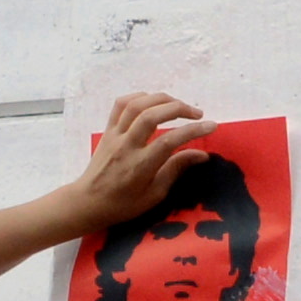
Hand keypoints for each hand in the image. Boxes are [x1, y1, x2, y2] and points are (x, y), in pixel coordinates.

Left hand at [57, 92, 209, 233]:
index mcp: (140, 166)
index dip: (193, 131)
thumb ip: (176, 170)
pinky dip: (139, 97)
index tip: (211, 126)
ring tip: (177, 104)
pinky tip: (153, 101)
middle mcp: (126, 146)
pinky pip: (120, 105)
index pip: (169, 141)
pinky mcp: (107, 131)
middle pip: (151, 116)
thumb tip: (202, 154)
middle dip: (178, 108)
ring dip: (160, 99)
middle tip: (197, 113)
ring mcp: (114, 136)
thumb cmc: (124, 204)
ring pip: (136, 105)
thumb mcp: (155, 194)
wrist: (88, 202)